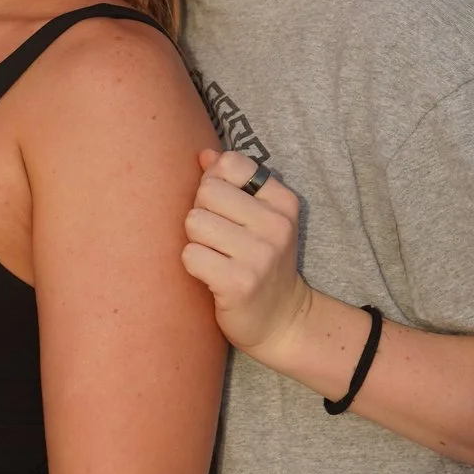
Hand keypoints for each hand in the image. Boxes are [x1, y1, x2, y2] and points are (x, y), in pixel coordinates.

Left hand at [180, 149, 316, 358]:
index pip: (230, 164)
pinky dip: (193, 265)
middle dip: (201, 212)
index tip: (226, 210)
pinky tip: (212, 276)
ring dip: (196, 241)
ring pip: (194, 222)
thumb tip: (204, 153)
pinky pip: (190, 255)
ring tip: (216, 256)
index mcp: (283, 201)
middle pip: (206, 191)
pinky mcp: (239, 283)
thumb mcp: (257, 217)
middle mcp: (277, 225)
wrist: (280, 319)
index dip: (215, 184)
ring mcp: (260, 255)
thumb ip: (231, 182)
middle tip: (218, 238)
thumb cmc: (259, 260)